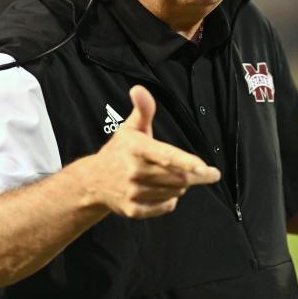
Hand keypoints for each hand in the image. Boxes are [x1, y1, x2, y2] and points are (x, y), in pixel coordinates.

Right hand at [83, 85, 220, 218]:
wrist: (93, 181)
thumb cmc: (119, 151)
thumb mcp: (130, 128)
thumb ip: (143, 109)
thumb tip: (138, 88)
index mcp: (136, 148)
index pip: (166, 156)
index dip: (186, 162)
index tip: (204, 168)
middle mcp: (133, 171)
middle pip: (177, 177)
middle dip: (192, 175)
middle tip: (197, 170)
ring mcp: (132, 192)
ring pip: (174, 192)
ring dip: (180, 186)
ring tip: (171, 177)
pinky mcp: (132, 210)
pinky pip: (165, 207)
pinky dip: (170, 201)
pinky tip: (164, 193)